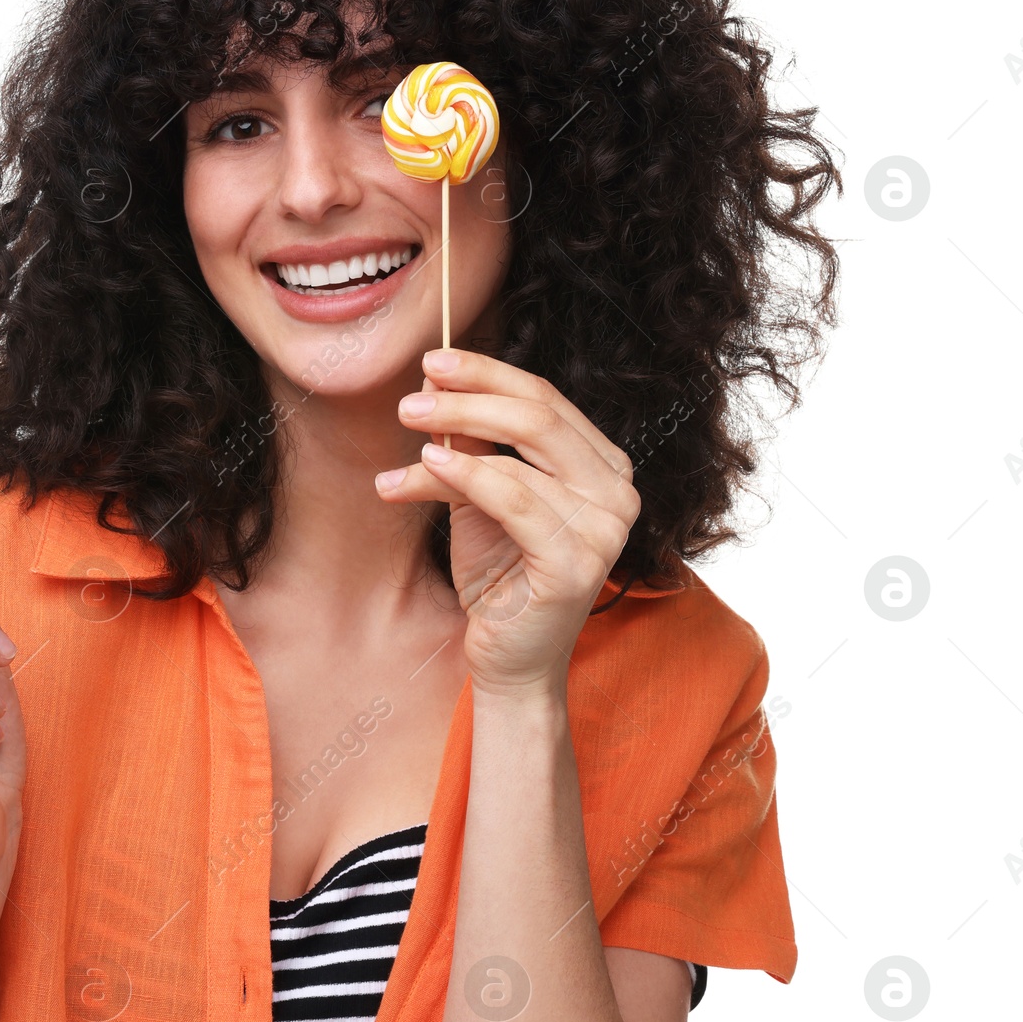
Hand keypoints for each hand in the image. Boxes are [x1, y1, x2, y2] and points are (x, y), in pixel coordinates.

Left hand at [374, 350, 640, 697]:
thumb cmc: (497, 575)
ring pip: (518, 456)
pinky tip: (424, 466)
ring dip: (449, 438)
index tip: (433, 362)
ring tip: (404, 439)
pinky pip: (512, 499)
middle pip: (537, 417)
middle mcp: (618, 492)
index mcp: (603, 467)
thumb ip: (471, 444)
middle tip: (409, 400)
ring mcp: (605, 530)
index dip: (488, 373)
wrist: (508, 659)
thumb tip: (436, 385)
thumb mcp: (478, 497)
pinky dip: (464, 476)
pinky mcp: (576, 564)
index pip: (546, 399)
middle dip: (467, 398)